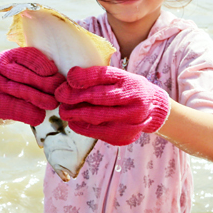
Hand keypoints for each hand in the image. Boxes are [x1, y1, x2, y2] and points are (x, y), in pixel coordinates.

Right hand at [0, 47, 65, 125]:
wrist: (8, 101)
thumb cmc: (26, 82)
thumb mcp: (31, 69)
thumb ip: (43, 67)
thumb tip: (63, 75)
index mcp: (6, 56)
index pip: (26, 57)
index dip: (42, 65)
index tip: (55, 73)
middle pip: (22, 76)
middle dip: (44, 84)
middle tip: (59, 91)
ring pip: (18, 92)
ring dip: (39, 99)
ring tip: (53, 103)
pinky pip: (13, 110)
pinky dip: (28, 113)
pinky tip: (40, 115)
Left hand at [55, 66, 169, 145]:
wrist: (153, 110)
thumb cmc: (129, 89)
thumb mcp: (120, 76)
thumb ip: (99, 75)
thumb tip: (71, 76)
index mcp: (131, 86)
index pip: (104, 79)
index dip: (84, 79)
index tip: (68, 78)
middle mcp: (133, 105)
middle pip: (98, 101)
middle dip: (74, 98)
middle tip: (60, 95)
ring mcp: (129, 124)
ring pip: (95, 119)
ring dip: (74, 114)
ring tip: (63, 109)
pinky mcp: (123, 137)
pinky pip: (96, 133)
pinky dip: (81, 127)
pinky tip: (73, 121)